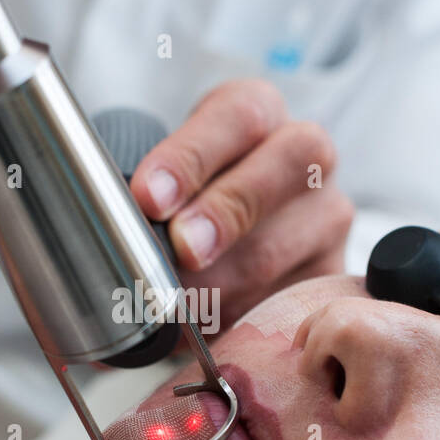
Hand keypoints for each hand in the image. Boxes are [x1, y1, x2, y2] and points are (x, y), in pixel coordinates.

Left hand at [129, 79, 352, 329]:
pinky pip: (290, 299)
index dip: (191, 157)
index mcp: (256, 111)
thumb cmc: (186, 203)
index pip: (236, 117)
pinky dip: (240, 318)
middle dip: (226, 211)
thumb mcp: (166, 179)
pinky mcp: (330, 273)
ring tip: (176, 303)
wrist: (222, 245)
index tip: (150, 198)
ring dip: (221, 281)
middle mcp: (306, 154)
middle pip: (287, 165)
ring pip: (281, 246)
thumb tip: (110, 240)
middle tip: (182, 249)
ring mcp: (327, 215)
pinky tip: (208, 328)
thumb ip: (145, 198)